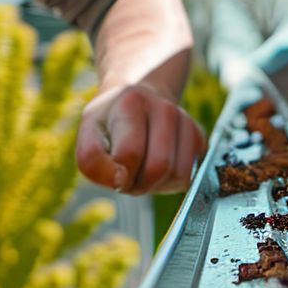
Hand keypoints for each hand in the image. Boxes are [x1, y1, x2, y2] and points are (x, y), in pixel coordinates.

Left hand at [75, 82, 204, 194]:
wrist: (136, 104)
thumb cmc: (108, 124)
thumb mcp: (88, 136)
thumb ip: (92, 160)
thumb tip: (121, 180)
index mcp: (132, 102)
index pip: (130, 153)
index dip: (118, 173)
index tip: (113, 169)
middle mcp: (164, 108)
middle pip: (159, 167)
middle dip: (139, 182)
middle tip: (127, 175)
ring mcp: (186, 122)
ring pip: (179, 175)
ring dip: (156, 185)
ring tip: (141, 170)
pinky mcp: (199, 138)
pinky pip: (190, 178)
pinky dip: (170, 183)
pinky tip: (157, 168)